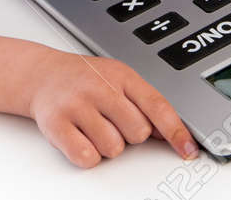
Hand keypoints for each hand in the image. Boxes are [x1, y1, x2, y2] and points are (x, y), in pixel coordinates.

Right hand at [26, 48, 198, 167]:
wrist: (42, 74)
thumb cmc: (85, 79)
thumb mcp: (119, 78)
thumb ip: (145, 102)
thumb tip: (173, 134)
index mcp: (121, 76)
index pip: (157, 106)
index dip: (176, 132)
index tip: (188, 151)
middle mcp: (100, 87)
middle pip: (138, 133)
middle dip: (129, 135)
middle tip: (112, 121)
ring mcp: (77, 105)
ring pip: (113, 149)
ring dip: (106, 145)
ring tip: (93, 126)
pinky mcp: (57, 124)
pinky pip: (87, 157)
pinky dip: (87, 155)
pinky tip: (81, 137)